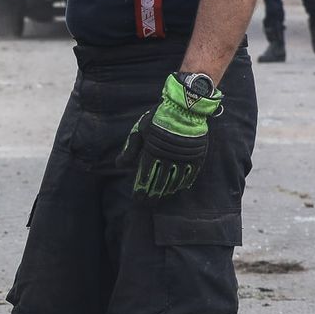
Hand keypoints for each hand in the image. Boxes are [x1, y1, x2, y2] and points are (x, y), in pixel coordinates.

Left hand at [117, 74, 221, 201]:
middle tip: (148, 205)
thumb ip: (130, 149)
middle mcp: (168, 159)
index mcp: (152, 153)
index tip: (137, 200)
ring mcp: (183, 159)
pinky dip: (184, 183)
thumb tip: (118, 164)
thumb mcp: (140, 131)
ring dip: (167, 191)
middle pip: (159, 183)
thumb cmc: (158, 118)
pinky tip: (178, 189)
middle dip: (152, 195)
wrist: (184, 108)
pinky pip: (190, 175)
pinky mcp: (196, 157)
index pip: (145, 178)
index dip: (140, 191)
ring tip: (162, 198)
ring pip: (174, 181)